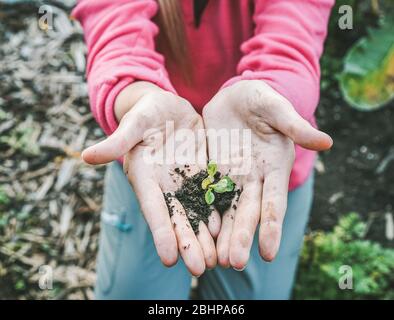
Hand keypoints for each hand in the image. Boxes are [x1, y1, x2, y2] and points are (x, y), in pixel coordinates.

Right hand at [82, 83, 219, 275]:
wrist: (167, 107)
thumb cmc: (146, 112)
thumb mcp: (134, 123)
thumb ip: (117, 141)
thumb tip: (86, 156)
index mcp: (145, 177)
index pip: (154, 209)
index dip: (161, 232)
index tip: (170, 257)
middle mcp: (165, 186)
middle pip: (178, 219)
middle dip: (189, 243)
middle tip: (201, 268)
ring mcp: (185, 181)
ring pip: (197, 212)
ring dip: (206, 237)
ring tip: (217, 259)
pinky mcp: (203, 173)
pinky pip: (212, 195)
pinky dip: (219, 212)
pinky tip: (228, 228)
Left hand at [202, 80, 331, 269]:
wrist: (236, 97)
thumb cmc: (261, 99)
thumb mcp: (276, 109)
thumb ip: (295, 127)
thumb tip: (327, 141)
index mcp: (274, 167)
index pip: (273, 201)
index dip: (271, 226)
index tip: (267, 252)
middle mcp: (255, 178)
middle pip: (248, 212)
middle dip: (241, 238)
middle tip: (232, 264)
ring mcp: (232, 176)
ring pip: (227, 209)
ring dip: (223, 234)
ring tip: (216, 259)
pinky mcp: (213, 171)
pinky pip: (208, 195)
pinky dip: (205, 213)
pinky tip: (199, 232)